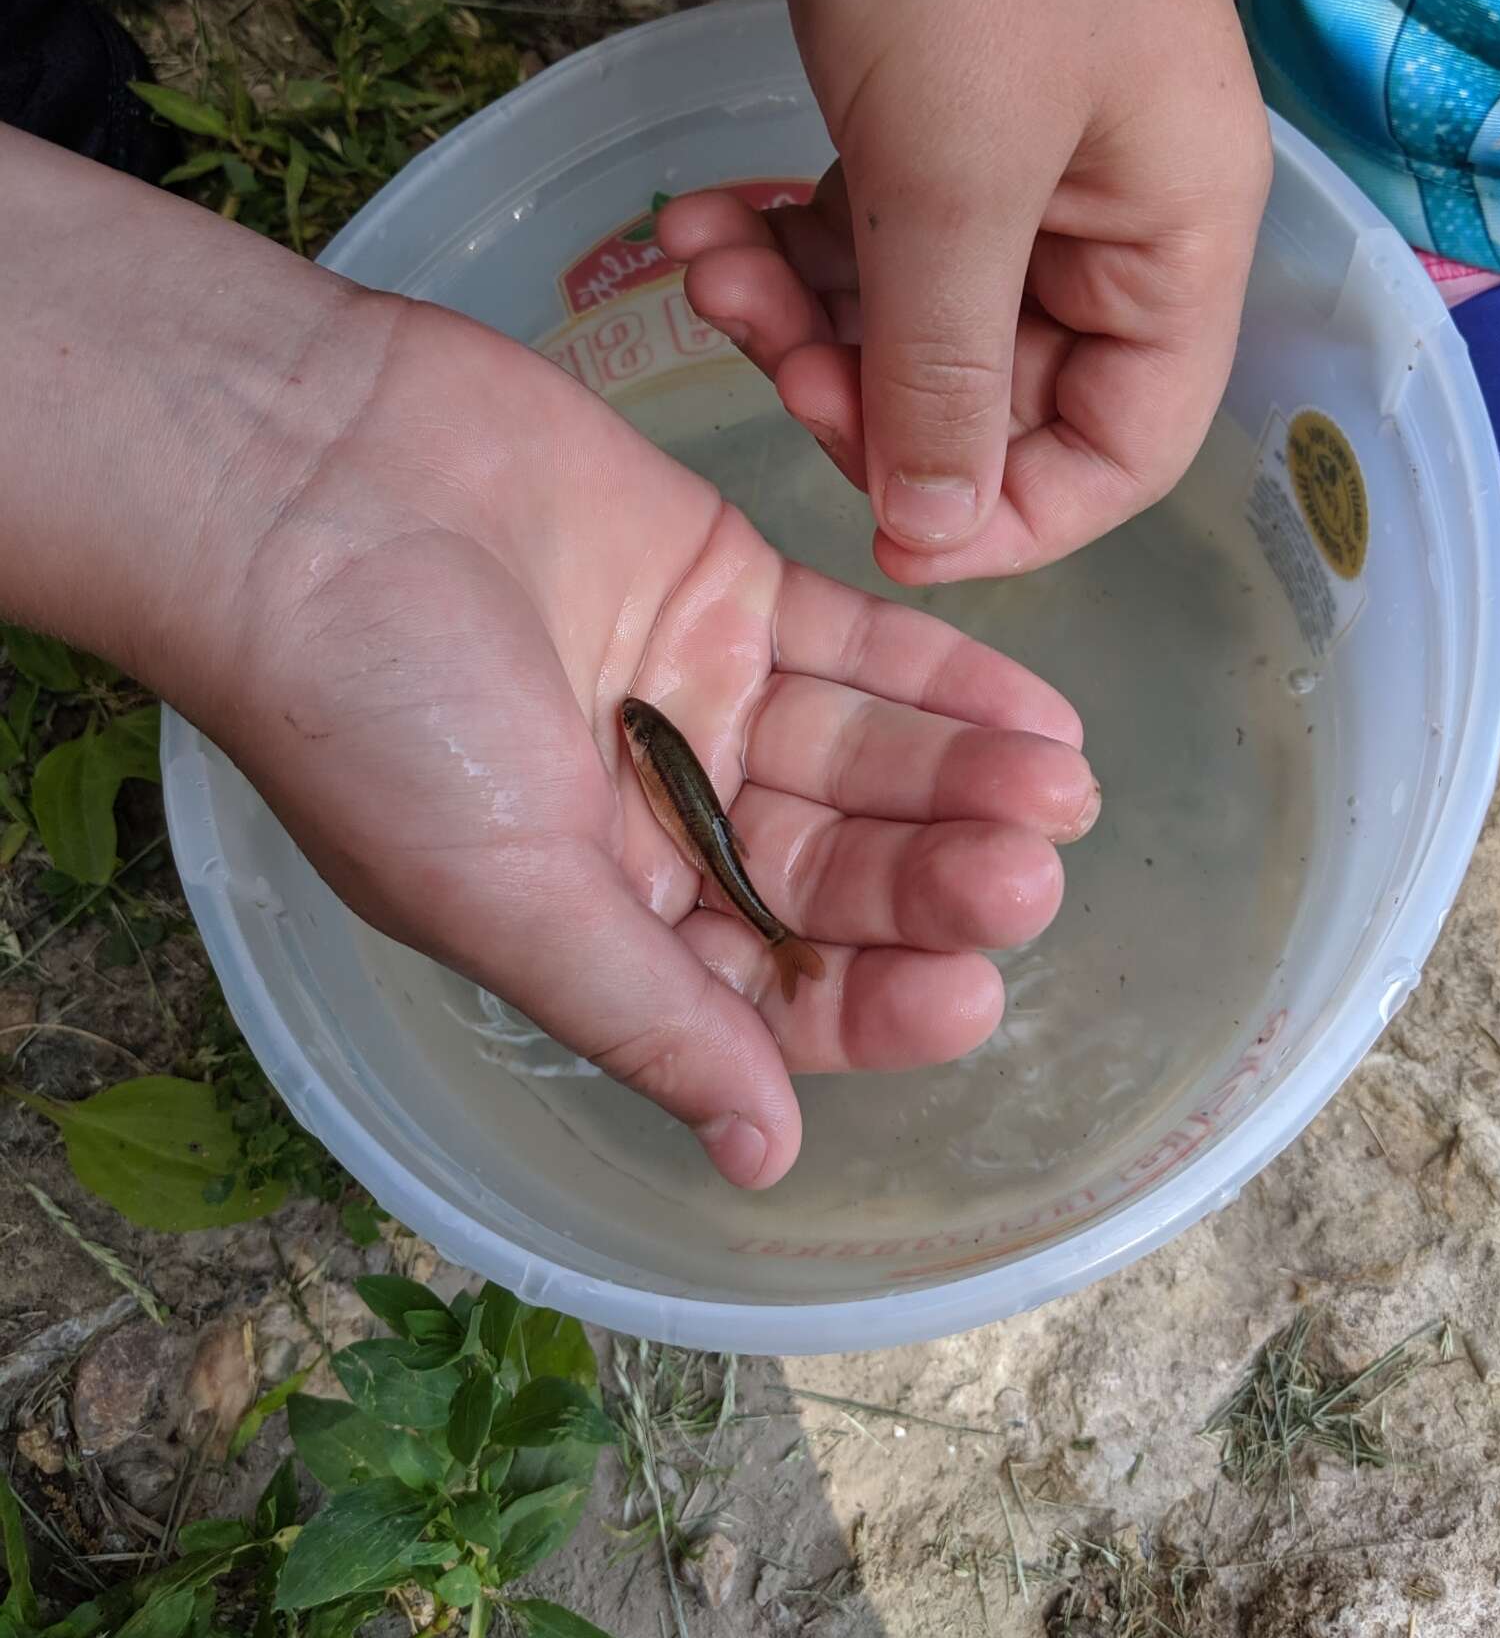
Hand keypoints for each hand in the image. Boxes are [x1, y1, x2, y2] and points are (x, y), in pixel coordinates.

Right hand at [1, 130, 1097, 1189]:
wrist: (303, 476)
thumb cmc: (374, 712)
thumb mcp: (503, 896)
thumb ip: (646, 1016)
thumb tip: (762, 1161)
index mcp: (591, 911)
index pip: (762, 984)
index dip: (867, 999)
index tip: (969, 994)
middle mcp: (652, 812)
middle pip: (827, 869)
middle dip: (929, 883)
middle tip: (1023, 880)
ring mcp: (693, 689)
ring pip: (858, 758)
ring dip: (960, 783)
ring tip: (1058, 795)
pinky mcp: (721, 575)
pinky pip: (857, 640)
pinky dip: (944, 678)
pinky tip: (1034, 717)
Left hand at [659, 0, 1269, 581]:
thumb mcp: (956, 170)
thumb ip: (944, 370)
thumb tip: (938, 534)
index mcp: (1175, 241)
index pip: (1118, 451)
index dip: (1003, 514)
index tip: (878, 525)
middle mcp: (1109, 221)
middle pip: (996, 395)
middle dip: (864, 393)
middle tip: (760, 353)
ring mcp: (1015, 168)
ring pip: (908, 320)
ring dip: (798, 317)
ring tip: (703, 261)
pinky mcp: (926, 123)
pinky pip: (862, 242)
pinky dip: (782, 246)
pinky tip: (700, 219)